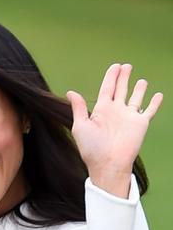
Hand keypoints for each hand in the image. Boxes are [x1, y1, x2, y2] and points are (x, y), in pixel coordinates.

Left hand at [67, 63, 162, 197]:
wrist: (108, 163)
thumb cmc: (91, 147)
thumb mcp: (81, 125)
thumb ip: (79, 108)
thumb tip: (71, 92)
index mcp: (101, 110)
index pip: (106, 88)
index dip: (111, 77)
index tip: (115, 66)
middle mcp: (116, 111)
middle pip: (121, 89)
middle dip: (123, 77)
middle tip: (126, 66)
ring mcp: (129, 117)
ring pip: (135, 98)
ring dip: (139, 89)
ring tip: (142, 80)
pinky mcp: (140, 123)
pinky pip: (149, 110)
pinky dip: (154, 103)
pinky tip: (158, 95)